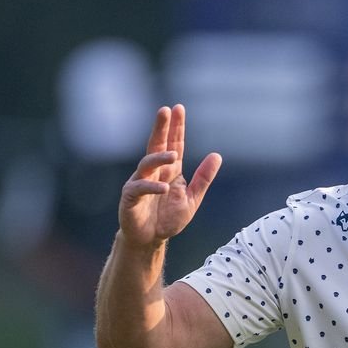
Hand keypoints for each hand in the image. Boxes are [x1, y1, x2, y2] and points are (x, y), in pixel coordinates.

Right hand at [118, 104, 220, 248]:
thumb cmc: (168, 218)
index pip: (173, 144)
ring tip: (174, 156)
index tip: (178, 108)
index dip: (176, 127)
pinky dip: (152, 187)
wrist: (150, 239)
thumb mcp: (192, 198)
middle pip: (156, 145)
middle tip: (165, 110)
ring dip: (159, 158)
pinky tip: (164, 187)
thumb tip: (217, 155)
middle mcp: (153, 172)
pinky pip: (140, 188)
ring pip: (147, 163)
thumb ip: (203, 178)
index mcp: (169, 170)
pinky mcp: (130, 197)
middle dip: (161, 128)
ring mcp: (140, 182)